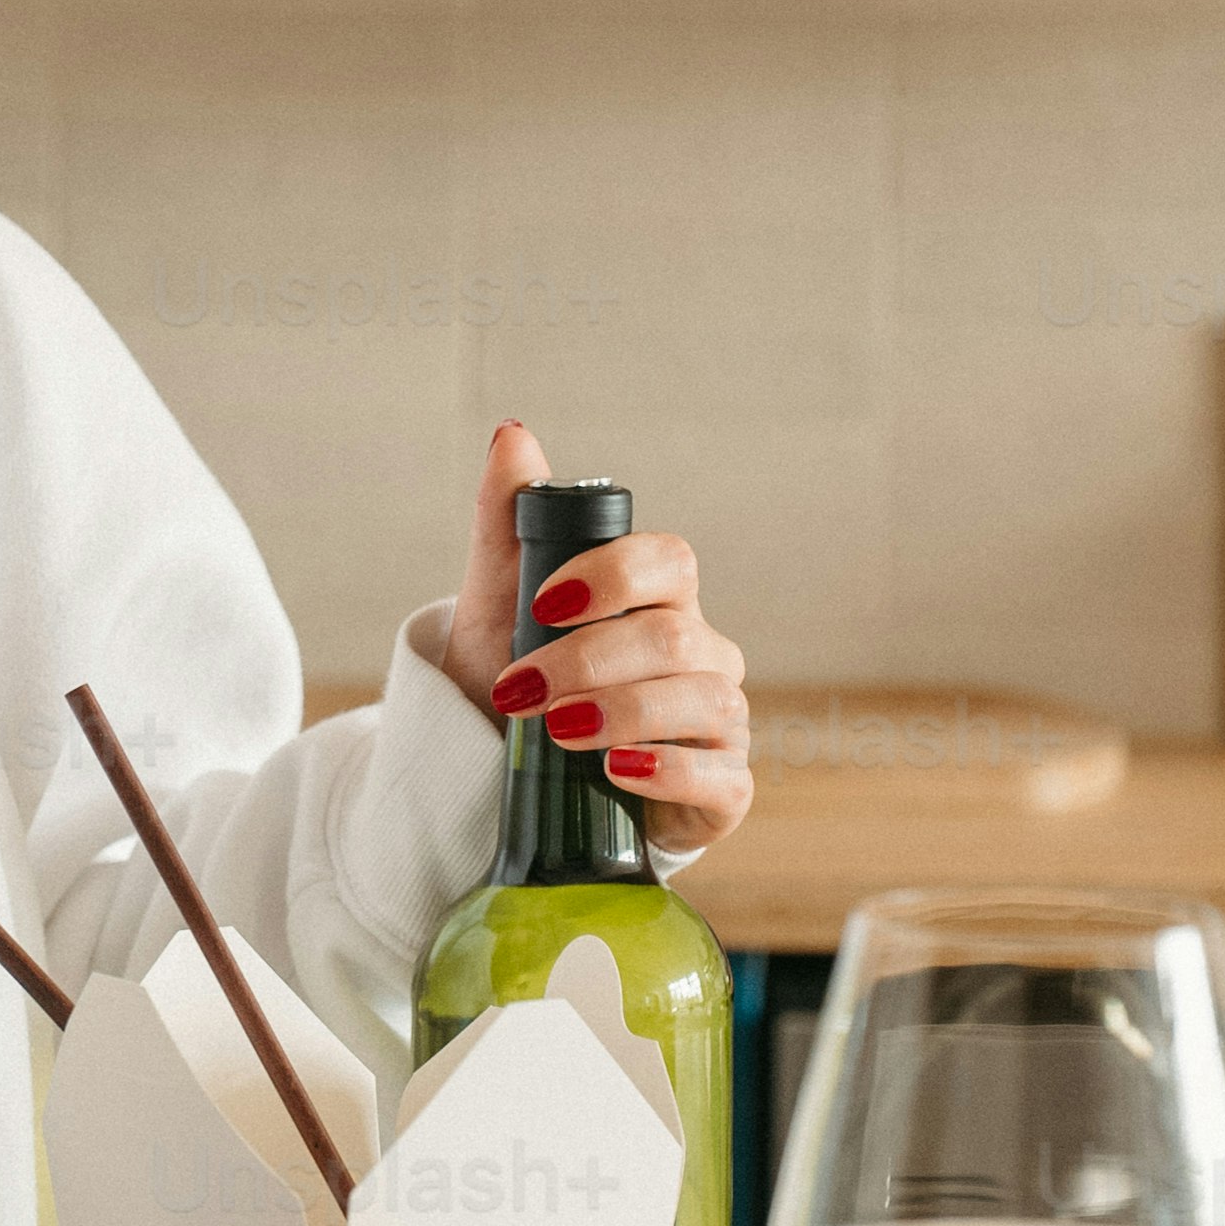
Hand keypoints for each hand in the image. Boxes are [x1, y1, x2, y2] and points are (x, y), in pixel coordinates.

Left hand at [433, 411, 753, 859]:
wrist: (511, 780)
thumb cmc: (522, 682)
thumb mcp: (500, 605)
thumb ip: (509, 520)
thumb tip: (514, 435)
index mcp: (661, 600)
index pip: (670, 561)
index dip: (612, 576)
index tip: (541, 604)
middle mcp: (704, 655)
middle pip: (674, 636)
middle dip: (589, 660)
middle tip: (520, 690)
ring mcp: (720, 723)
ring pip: (703, 700)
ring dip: (622, 712)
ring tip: (556, 731)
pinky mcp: (724, 791)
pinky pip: (722, 777)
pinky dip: (669, 771)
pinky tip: (617, 772)